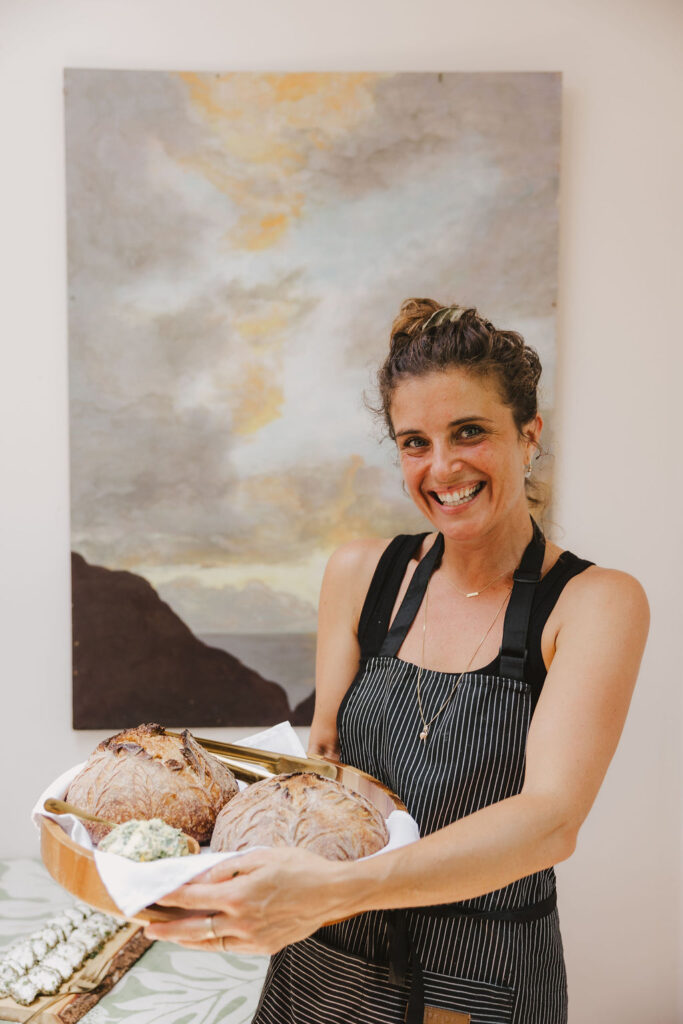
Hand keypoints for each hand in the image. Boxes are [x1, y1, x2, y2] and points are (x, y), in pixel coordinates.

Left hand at [143, 846, 341, 954]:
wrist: (331, 892)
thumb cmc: (300, 867)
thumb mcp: (261, 856)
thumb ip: (228, 868)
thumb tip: (202, 879)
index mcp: (240, 895)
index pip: (194, 898)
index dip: (170, 897)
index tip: (152, 895)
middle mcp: (242, 922)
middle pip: (194, 929)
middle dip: (167, 928)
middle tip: (147, 927)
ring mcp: (253, 939)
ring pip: (210, 943)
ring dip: (186, 940)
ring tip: (168, 935)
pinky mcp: (264, 947)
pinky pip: (229, 948)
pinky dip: (212, 944)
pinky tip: (203, 938)